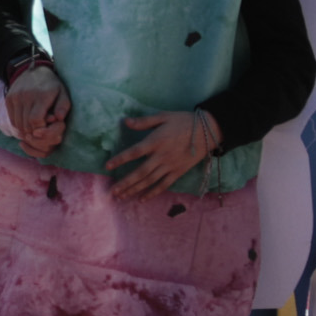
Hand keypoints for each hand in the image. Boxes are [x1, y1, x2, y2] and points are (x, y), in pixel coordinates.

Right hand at [5, 62, 70, 150]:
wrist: (35, 70)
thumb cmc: (52, 86)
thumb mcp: (63, 93)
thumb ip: (63, 107)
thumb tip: (59, 119)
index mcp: (42, 95)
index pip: (35, 120)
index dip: (41, 129)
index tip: (46, 127)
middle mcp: (26, 95)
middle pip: (26, 124)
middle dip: (34, 131)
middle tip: (40, 130)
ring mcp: (15, 97)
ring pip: (18, 124)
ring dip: (26, 130)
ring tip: (34, 127)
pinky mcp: (9, 99)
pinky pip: (12, 119)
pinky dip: (19, 125)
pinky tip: (26, 122)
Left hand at [104, 107, 219, 197]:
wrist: (208, 131)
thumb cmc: (184, 121)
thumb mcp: (164, 116)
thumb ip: (144, 121)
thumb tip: (125, 121)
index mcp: (156, 141)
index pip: (134, 152)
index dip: (120, 159)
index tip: (107, 166)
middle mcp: (162, 156)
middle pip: (140, 173)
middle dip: (125, 183)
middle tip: (112, 192)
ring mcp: (170, 166)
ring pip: (150, 181)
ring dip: (134, 190)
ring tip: (121, 197)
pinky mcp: (178, 172)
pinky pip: (164, 185)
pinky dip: (152, 193)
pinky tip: (142, 199)